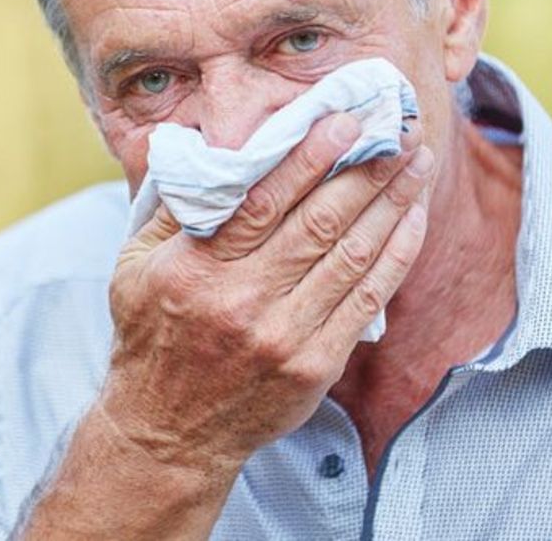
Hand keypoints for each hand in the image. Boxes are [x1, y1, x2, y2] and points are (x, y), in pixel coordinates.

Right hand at [101, 113, 434, 474]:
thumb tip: (203, 146)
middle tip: (401, 128)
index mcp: (197, 268)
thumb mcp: (134, 265)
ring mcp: (284, 335)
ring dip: (392, 203)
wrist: (169, 432)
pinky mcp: (315, 365)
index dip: (309, 156)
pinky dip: (395, 256)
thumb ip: (172, 206)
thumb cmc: (152, 337)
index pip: (263, 200)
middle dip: (366, 168)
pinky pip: (367, 301)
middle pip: (319, 222)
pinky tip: (412, 220)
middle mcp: (243, 300)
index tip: (344, 119)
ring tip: (417, 162)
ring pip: (352, 255)